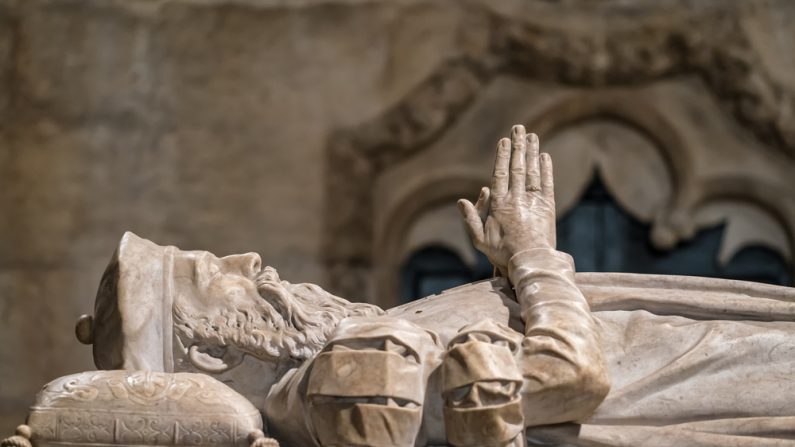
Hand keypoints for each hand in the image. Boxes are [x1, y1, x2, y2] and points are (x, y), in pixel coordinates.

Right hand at [458, 125, 555, 274]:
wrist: (531, 264)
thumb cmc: (503, 253)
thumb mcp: (480, 239)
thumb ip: (471, 218)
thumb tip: (461, 200)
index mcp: (499, 205)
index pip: (500, 174)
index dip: (502, 156)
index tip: (504, 140)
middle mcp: (517, 199)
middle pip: (517, 167)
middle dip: (518, 146)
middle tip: (519, 128)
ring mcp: (533, 202)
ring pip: (532, 172)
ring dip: (532, 152)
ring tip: (532, 136)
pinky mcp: (548, 208)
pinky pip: (547, 185)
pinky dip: (547, 170)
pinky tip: (545, 156)